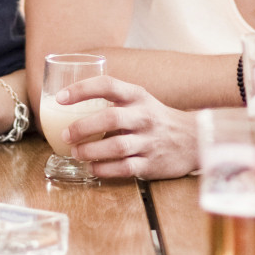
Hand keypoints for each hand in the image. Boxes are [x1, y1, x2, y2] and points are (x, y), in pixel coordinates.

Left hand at [55, 76, 198, 180]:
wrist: (194, 139)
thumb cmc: (156, 119)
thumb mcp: (140, 100)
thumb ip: (113, 100)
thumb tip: (69, 103)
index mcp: (138, 96)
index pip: (108, 85)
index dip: (82, 90)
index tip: (60, 97)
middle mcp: (144, 117)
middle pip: (110, 118)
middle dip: (83, 127)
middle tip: (66, 134)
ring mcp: (149, 142)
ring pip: (116, 146)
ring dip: (91, 150)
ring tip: (75, 152)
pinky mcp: (152, 164)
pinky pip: (124, 168)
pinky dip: (104, 169)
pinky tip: (92, 167)